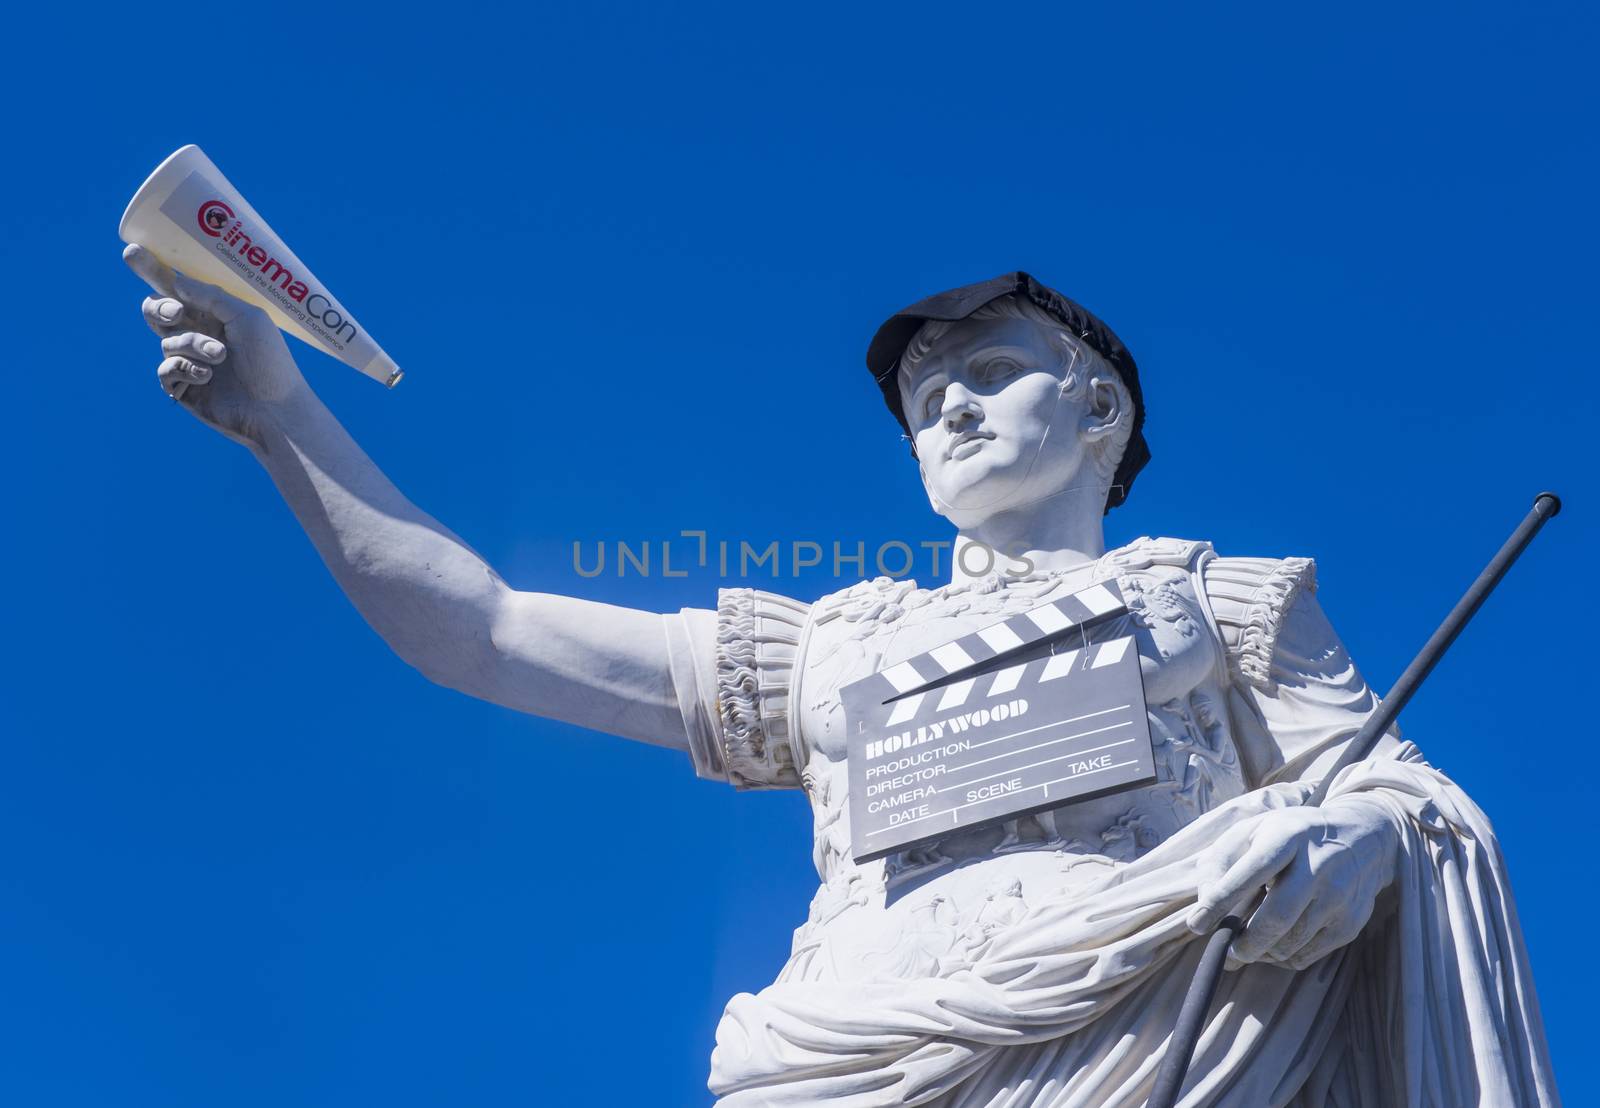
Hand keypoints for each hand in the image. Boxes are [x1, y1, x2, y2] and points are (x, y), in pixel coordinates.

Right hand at [124, 243, 308, 447]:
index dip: (153, 270)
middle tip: (177, 313)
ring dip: (193, 345)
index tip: (131, 251)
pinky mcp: (183, 387)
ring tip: (221, 356)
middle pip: (155, 309)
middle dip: (160, 307)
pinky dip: (185, 368)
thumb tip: (176, 281)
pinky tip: (208, 376)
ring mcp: (189, 360)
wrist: (275, 410)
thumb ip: (211, 296)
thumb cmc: (270, 362)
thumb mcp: (247, 318)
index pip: (177, 288)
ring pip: (167, 340)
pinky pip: (165, 369)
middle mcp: (199, 334)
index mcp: (215, 314)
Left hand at [1186, 799, 1400, 970]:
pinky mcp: (1350, 922)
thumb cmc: (1290, 836)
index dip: (1221, 900)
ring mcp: (1339, 896)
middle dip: (1245, 942)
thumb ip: (1220, 861)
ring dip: (1262, 951)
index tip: (1197, 924)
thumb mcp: (1253, 831)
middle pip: (1277, 916)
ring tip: (1249, 942)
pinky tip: (1275, 941)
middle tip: (1226, 950)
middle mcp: (1318, 865)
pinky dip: (1282, 956)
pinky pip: (1306, 955)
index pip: (1251, 871)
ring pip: (1291, 943)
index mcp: (1288, 836)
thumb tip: (1205, 906)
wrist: (1361, 837)